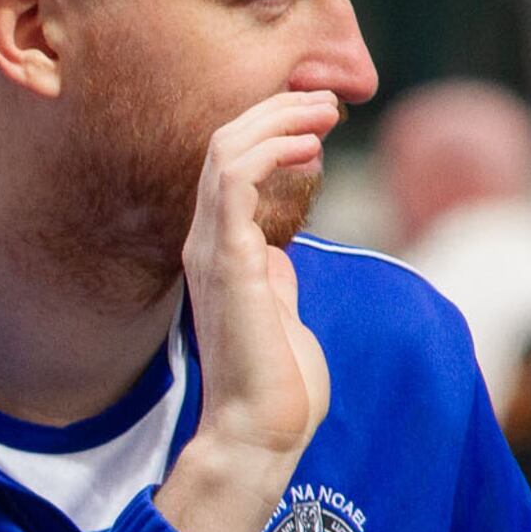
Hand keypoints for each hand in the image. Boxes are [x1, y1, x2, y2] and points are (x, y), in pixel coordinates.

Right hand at [154, 88, 338, 531]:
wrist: (260, 431)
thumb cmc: (277, 385)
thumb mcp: (280, 312)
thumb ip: (275, 279)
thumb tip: (279, 256)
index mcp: (219, 254)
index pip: (230, 169)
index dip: (271, 133)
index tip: (317, 123)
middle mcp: (206, 245)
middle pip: (224, 147)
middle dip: (276, 113)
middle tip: (325, 100)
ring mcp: (211, 251)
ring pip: (225, 152)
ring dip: (276, 120)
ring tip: (321, 110)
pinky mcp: (227, 261)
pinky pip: (234, 181)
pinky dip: (270, 149)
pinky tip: (308, 145)